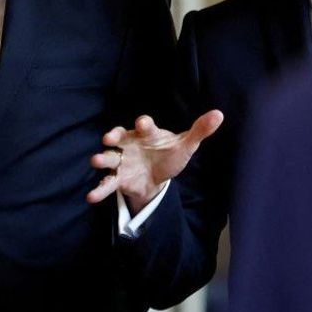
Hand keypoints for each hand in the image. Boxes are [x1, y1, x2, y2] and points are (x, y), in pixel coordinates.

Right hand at [86, 109, 223, 212]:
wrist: (158, 177)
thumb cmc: (170, 154)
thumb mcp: (186, 145)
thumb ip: (200, 131)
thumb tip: (219, 114)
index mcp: (147, 133)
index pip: (144, 126)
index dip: (143, 124)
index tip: (141, 123)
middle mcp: (130, 143)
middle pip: (119, 137)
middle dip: (113, 137)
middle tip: (108, 138)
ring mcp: (122, 161)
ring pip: (109, 157)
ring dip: (102, 159)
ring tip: (96, 161)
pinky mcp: (118, 179)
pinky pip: (107, 183)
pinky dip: (99, 189)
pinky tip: (91, 196)